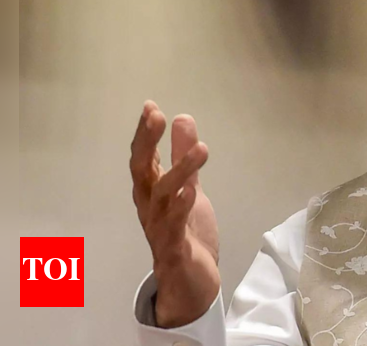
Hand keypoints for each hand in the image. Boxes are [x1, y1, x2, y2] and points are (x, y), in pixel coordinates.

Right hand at [129, 101, 219, 327]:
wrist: (191, 283)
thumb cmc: (186, 234)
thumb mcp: (189, 189)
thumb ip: (185, 158)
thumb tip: (182, 119)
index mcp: (152, 193)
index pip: (144, 158)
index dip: (145, 134)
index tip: (150, 106)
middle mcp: (150, 208)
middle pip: (142, 172)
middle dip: (147, 144)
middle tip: (155, 117)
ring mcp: (160, 228)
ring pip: (162, 197)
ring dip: (180, 172)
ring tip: (201, 149)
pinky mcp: (175, 249)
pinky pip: (174, 227)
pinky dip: (181, 208)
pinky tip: (191, 191)